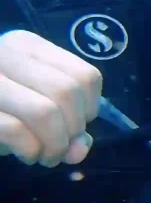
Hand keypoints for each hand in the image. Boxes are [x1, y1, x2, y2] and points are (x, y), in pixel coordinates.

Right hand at [0, 30, 101, 166]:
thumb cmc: (0, 109)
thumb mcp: (35, 107)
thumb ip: (66, 125)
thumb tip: (79, 149)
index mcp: (26, 46)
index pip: (85, 76)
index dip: (90, 109)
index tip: (76, 125)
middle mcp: (4, 54)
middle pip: (67, 93)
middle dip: (72, 130)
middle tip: (60, 148)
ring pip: (44, 111)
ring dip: (55, 145)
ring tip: (46, 156)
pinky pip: (15, 130)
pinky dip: (31, 150)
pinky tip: (27, 155)